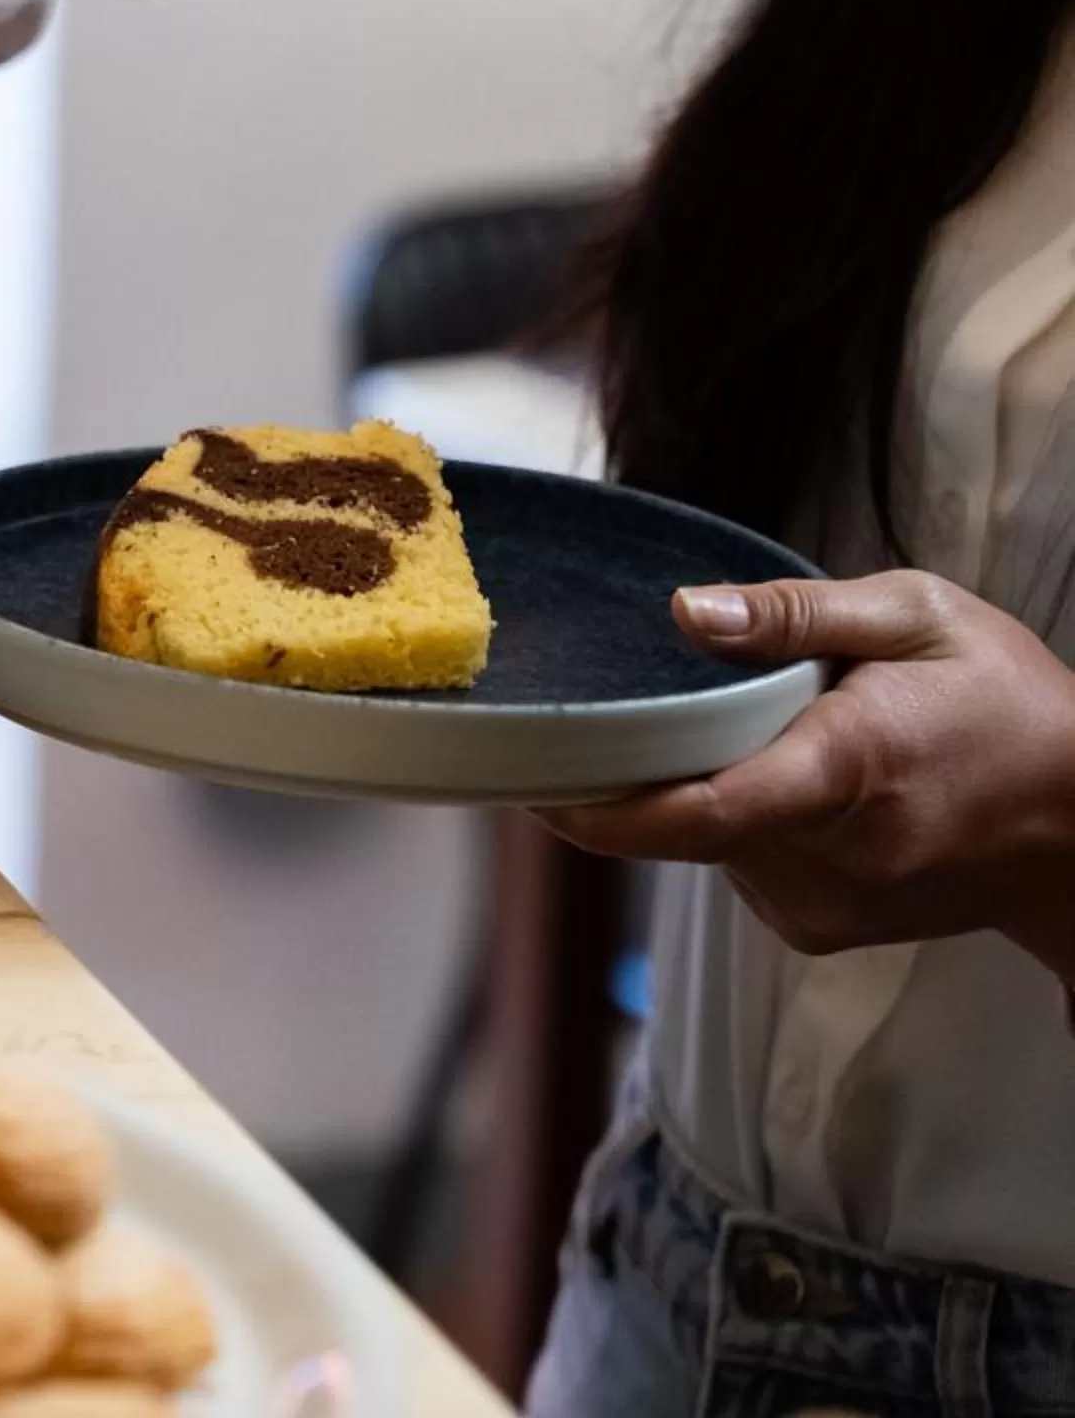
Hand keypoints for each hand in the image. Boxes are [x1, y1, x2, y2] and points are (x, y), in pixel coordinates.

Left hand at [545, 572, 1074, 973]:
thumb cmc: (1009, 703)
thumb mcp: (918, 618)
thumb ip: (794, 615)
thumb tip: (683, 611)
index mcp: (848, 770)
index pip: (699, 811)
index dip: (600, 808)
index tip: (532, 779)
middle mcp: (829, 854)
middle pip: (681, 820)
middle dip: (643, 767)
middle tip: (631, 709)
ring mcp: (824, 904)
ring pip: (703, 843)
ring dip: (703, 790)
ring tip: (770, 736)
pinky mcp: (817, 928)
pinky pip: (733, 866)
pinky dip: (736, 822)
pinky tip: (792, 783)